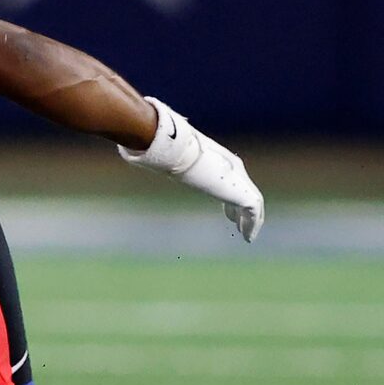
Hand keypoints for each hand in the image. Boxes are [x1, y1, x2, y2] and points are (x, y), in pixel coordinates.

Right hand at [118, 99, 264, 242]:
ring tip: (247, 235)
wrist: (177, 149)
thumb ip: (156, 155)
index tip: (226, 209)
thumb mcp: (163, 152)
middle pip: (243, 188)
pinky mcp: (242, 192)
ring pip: (252, 202)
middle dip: (239, 207)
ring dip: (249, 219)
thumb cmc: (168, 146)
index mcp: (216, 156)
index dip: (227, 194)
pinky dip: (252, 225)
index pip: (227, 176)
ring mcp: (239, 179)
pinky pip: (253, 212)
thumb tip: (130, 153)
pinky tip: (247, 237)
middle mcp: (231, 165)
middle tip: (235, 222)